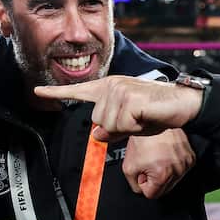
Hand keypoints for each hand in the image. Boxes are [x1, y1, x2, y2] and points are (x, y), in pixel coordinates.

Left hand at [33, 76, 202, 141]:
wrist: (183, 103)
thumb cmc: (157, 113)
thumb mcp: (130, 125)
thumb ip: (111, 129)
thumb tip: (97, 135)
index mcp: (108, 89)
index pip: (78, 92)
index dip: (55, 93)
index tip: (37, 91)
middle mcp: (111, 85)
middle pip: (97, 122)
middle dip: (117, 128)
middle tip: (138, 120)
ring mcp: (119, 90)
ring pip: (108, 125)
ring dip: (127, 129)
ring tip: (144, 117)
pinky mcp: (129, 98)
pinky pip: (121, 126)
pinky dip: (134, 128)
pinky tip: (146, 117)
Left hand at [123, 128, 194, 198]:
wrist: (155, 120)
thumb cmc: (143, 140)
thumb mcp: (128, 166)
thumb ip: (133, 184)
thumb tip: (141, 189)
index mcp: (163, 175)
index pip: (151, 194)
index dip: (143, 184)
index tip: (141, 172)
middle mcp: (178, 171)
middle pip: (164, 189)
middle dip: (153, 180)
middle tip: (147, 164)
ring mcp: (186, 164)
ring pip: (173, 180)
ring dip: (163, 173)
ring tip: (156, 157)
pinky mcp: (191, 157)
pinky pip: (180, 170)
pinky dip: (172, 166)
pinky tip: (165, 155)